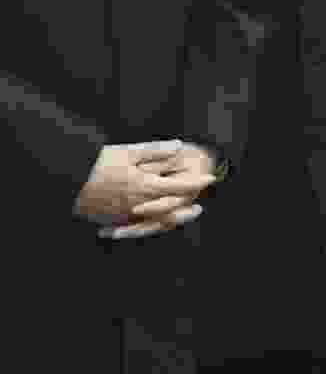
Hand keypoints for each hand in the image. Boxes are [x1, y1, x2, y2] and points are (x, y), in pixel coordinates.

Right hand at [74, 141, 214, 230]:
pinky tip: (152, 223)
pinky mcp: (112, 221)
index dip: (196, 183)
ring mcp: (125, 215)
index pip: (179, 187)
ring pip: (154, 222)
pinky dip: (148, 226)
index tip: (210, 180)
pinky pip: (135, 227)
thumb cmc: (98, 162)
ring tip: (179, 217)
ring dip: (170, 220)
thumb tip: (180, 146)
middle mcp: (138, 204)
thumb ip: (156, 151)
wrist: (67, 179)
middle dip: (186, 209)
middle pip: (171, 211)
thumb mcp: (128, 152)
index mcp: (145, 186)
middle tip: (199, 208)